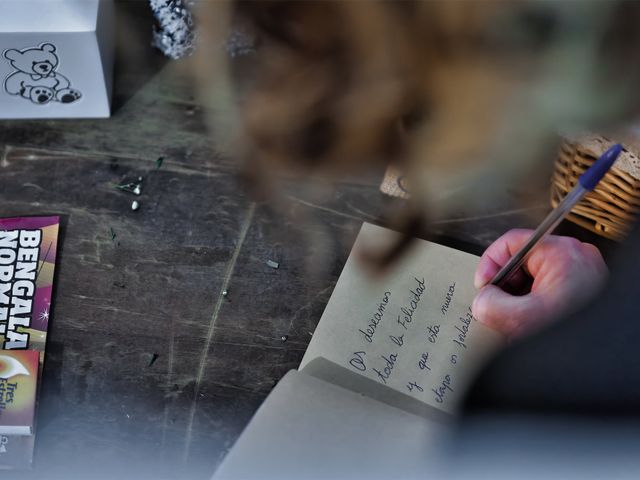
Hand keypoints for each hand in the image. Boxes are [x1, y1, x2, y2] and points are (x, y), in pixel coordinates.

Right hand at [472, 229, 607, 338]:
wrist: (600, 357)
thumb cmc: (576, 334)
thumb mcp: (521, 319)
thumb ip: (490, 304)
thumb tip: (482, 301)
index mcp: (562, 253)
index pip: (511, 242)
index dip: (490, 263)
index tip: (484, 284)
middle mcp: (575, 258)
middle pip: (521, 263)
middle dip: (506, 287)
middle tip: (501, 307)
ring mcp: (581, 275)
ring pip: (534, 278)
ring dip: (519, 299)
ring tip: (520, 320)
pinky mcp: (583, 291)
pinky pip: (548, 290)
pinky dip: (535, 305)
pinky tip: (533, 322)